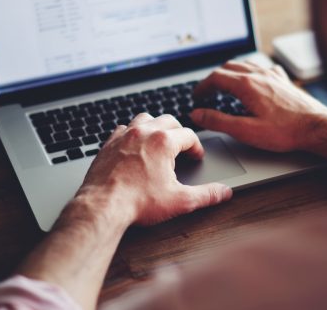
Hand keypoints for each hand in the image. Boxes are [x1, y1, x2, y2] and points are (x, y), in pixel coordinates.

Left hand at [75, 113, 232, 226]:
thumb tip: (223, 192)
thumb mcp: (180, 200)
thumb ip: (206, 194)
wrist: (103, 206)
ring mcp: (123, 136)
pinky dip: (132, 133)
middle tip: (182, 147)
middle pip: (168, 120)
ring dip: (155, 126)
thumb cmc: (138, 202)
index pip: (189, 135)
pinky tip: (134, 146)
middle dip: (178, 132)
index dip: (196, 147)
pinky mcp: (108, 144)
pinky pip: (123, 128)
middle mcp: (143, 132)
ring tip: (160, 141)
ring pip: (145, 118)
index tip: (196, 157)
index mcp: (163, 142)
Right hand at [191, 60, 326, 168]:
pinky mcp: (283, 80)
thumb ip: (218, 121)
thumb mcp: (245, 131)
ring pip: (245, 65)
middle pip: (228, 68)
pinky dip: (250, 71)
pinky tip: (252, 80)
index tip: (196, 96)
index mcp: (247, 85)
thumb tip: (198, 114)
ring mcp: (272, 75)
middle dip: (214, 78)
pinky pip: (262, 67)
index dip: (202, 87)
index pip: (216, 78)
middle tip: (206, 92)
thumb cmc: (285, 131)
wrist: (316, 127)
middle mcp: (259, 74)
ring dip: (230, 73)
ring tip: (224, 85)